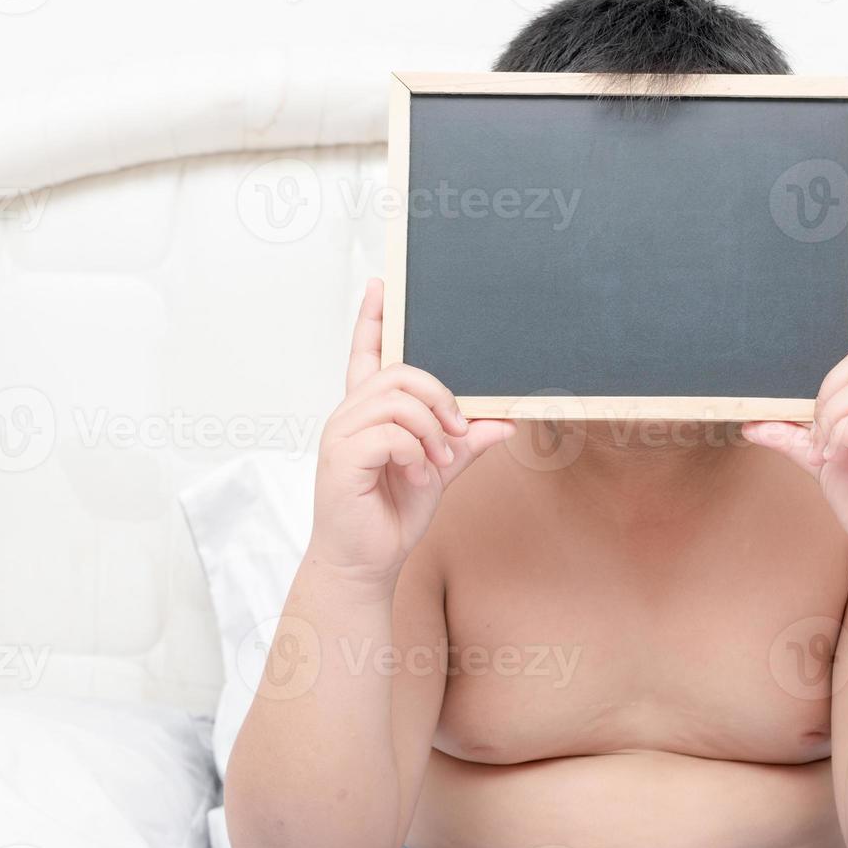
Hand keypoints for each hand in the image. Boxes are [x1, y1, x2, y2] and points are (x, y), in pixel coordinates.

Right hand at [308, 279, 514, 588]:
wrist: (367, 563)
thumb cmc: (391, 516)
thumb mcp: (439, 472)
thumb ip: (465, 444)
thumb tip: (504, 422)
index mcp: (368, 413)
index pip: (366, 354)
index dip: (372, 320)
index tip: (379, 285)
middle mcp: (350, 415)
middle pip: (398, 371)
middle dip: (439, 396)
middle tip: (457, 432)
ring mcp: (342, 433)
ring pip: (398, 399)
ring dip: (431, 430)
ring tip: (436, 464)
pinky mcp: (342, 456)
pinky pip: (392, 432)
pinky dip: (416, 453)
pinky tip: (417, 476)